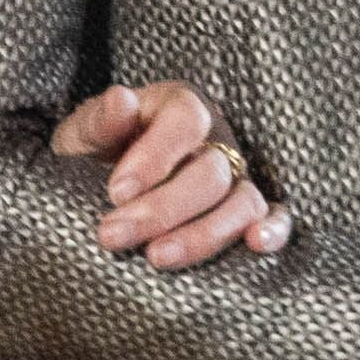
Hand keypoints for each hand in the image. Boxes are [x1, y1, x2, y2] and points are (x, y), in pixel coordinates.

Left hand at [54, 81, 291, 268]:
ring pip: (241, 202)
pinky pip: (273, 216)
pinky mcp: (247, 209)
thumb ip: (100, 120)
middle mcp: (216, 140)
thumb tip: (121, 101)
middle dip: (161, 209)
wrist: (103, 177)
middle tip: (111, 235)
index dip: (155, 157)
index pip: (186, 121)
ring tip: (156, 258)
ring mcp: (237, 175)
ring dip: (202, 234)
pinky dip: (274, 230)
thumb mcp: (85, 131)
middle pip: (210, 173)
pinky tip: (256, 246)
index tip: (115, 193)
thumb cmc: (97, 150)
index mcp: (180, 107)